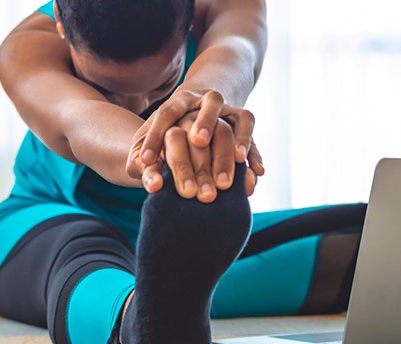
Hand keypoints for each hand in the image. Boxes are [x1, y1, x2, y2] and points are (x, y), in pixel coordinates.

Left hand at [125, 89, 261, 183]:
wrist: (198, 108)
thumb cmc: (168, 132)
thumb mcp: (151, 140)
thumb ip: (144, 161)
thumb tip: (153, 186)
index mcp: (180, 101)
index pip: (167, 112)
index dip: (156, 135)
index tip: (147, 160)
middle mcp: (207, 101)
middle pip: (211, 103)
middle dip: (206, 121)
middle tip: (199, 142)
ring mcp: (230, 111)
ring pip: (240, 116)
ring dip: (239, 136)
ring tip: (237, 159)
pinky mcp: (244, 125)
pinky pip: (255, 138)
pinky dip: (256, 152)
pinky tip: (256, 172)